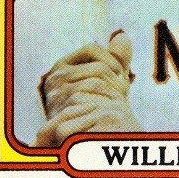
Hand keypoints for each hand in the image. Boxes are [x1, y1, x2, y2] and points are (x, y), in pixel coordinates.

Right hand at [34, 32, 140, 146]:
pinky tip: (105, 113)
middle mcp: (55, 79)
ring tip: (112, 106)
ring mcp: (57, 97)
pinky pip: (92, 101)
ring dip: (112, 95)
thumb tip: (123, 37)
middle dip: (115, 81)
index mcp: (62, 66)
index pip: (91, 48)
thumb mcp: (106, 80)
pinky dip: (105, 106)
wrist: (87, 140)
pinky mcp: (61, 115)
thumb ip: (115, 59)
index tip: (120, 75)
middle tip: (118, 97)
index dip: (111, 60)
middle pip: (97, 68)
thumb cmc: (97, 106)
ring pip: (96, 83)